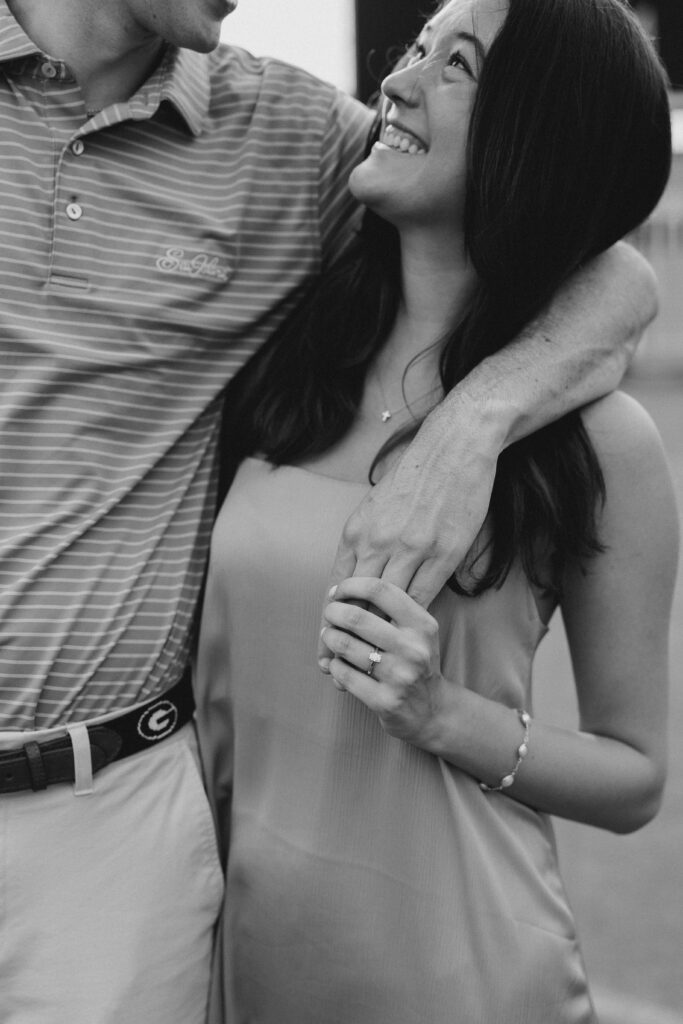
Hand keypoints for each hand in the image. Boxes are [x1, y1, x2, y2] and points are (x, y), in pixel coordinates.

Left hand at [317, 397, 497, 669]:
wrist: (455, 447)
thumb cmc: (417, 474)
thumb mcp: (376, 505)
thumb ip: (365, 537)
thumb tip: (356, 565)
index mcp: (359, 530)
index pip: (338, 585)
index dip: (329, 619)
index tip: (323, 643)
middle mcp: (379, 543)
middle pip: (355, 602)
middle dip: (341, 638)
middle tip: (332, 668)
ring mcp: (411, 549)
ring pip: (385, 606)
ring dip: (375, 637)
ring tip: (368, 664)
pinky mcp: (443, 554)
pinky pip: (421, 596)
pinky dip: (409, 620)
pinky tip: (405, 640)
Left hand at [320, 577, 451, 749]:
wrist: (432, 711)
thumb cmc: (416, 662)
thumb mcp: (418, 631)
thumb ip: (390, 609)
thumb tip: (340, 590)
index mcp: (423, 625)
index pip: (381, 590)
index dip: (351, 585)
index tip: (337, 590)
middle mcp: (413, 649)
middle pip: (357, 617)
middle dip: (333, 612)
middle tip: (329, 614)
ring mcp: (399, 677)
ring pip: (345, 645)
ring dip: (329, 637)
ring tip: (329, 636)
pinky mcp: (384, 701)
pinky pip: (343, 673)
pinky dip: (334, 664)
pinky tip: (337, 662)